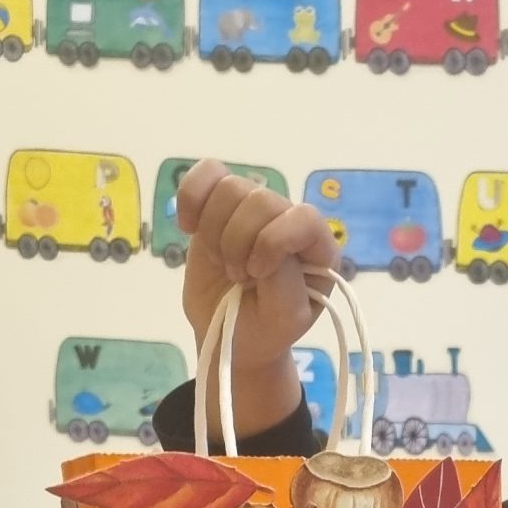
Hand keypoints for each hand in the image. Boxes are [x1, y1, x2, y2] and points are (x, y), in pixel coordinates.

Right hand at [177, 160, 339, 438]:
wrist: (230, 335)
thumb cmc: (264, 329)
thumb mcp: (283, 319)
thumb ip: (285, 282)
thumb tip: (267, 241)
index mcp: (318, 248)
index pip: (304, 218)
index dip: (273, 241)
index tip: (255, 273)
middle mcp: (288, 220)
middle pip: (259, 199)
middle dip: (237, 242)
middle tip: (236, 276)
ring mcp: (254, 209)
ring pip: (229, 186)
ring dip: (214, 229)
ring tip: (221, 262)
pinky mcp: (219, 205)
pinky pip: (206, 173)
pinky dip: (191, 197)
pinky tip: (189, 228)